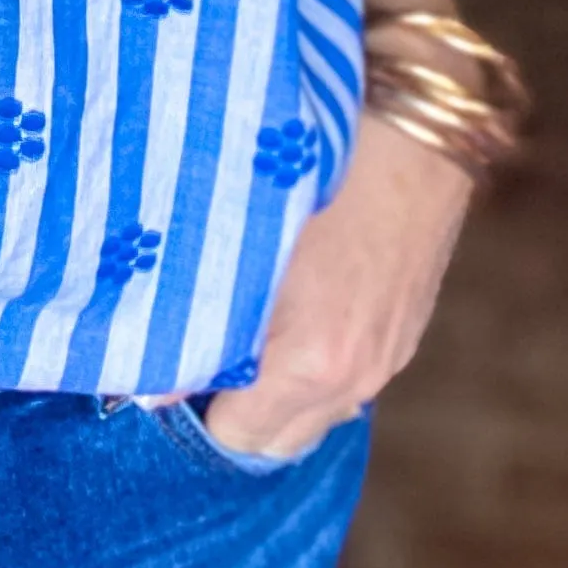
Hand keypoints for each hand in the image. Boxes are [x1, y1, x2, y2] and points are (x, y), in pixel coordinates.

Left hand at [196, 111, 472, 457]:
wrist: (416, 127)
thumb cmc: (322, 168)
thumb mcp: (248, 235)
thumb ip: (199, 314)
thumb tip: (151, 382)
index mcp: (310, 361)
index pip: (236, 435)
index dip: (197, 404)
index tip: (175, 358)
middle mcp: (355, 377)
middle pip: (278, 440)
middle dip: (235, 411)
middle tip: (204, 349)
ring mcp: (388, 359)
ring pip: (317, 413)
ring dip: (279, 393)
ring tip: (246, 329)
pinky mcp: (406, 334)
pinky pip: (349, 381)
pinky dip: (316, 369)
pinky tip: (294, 312)